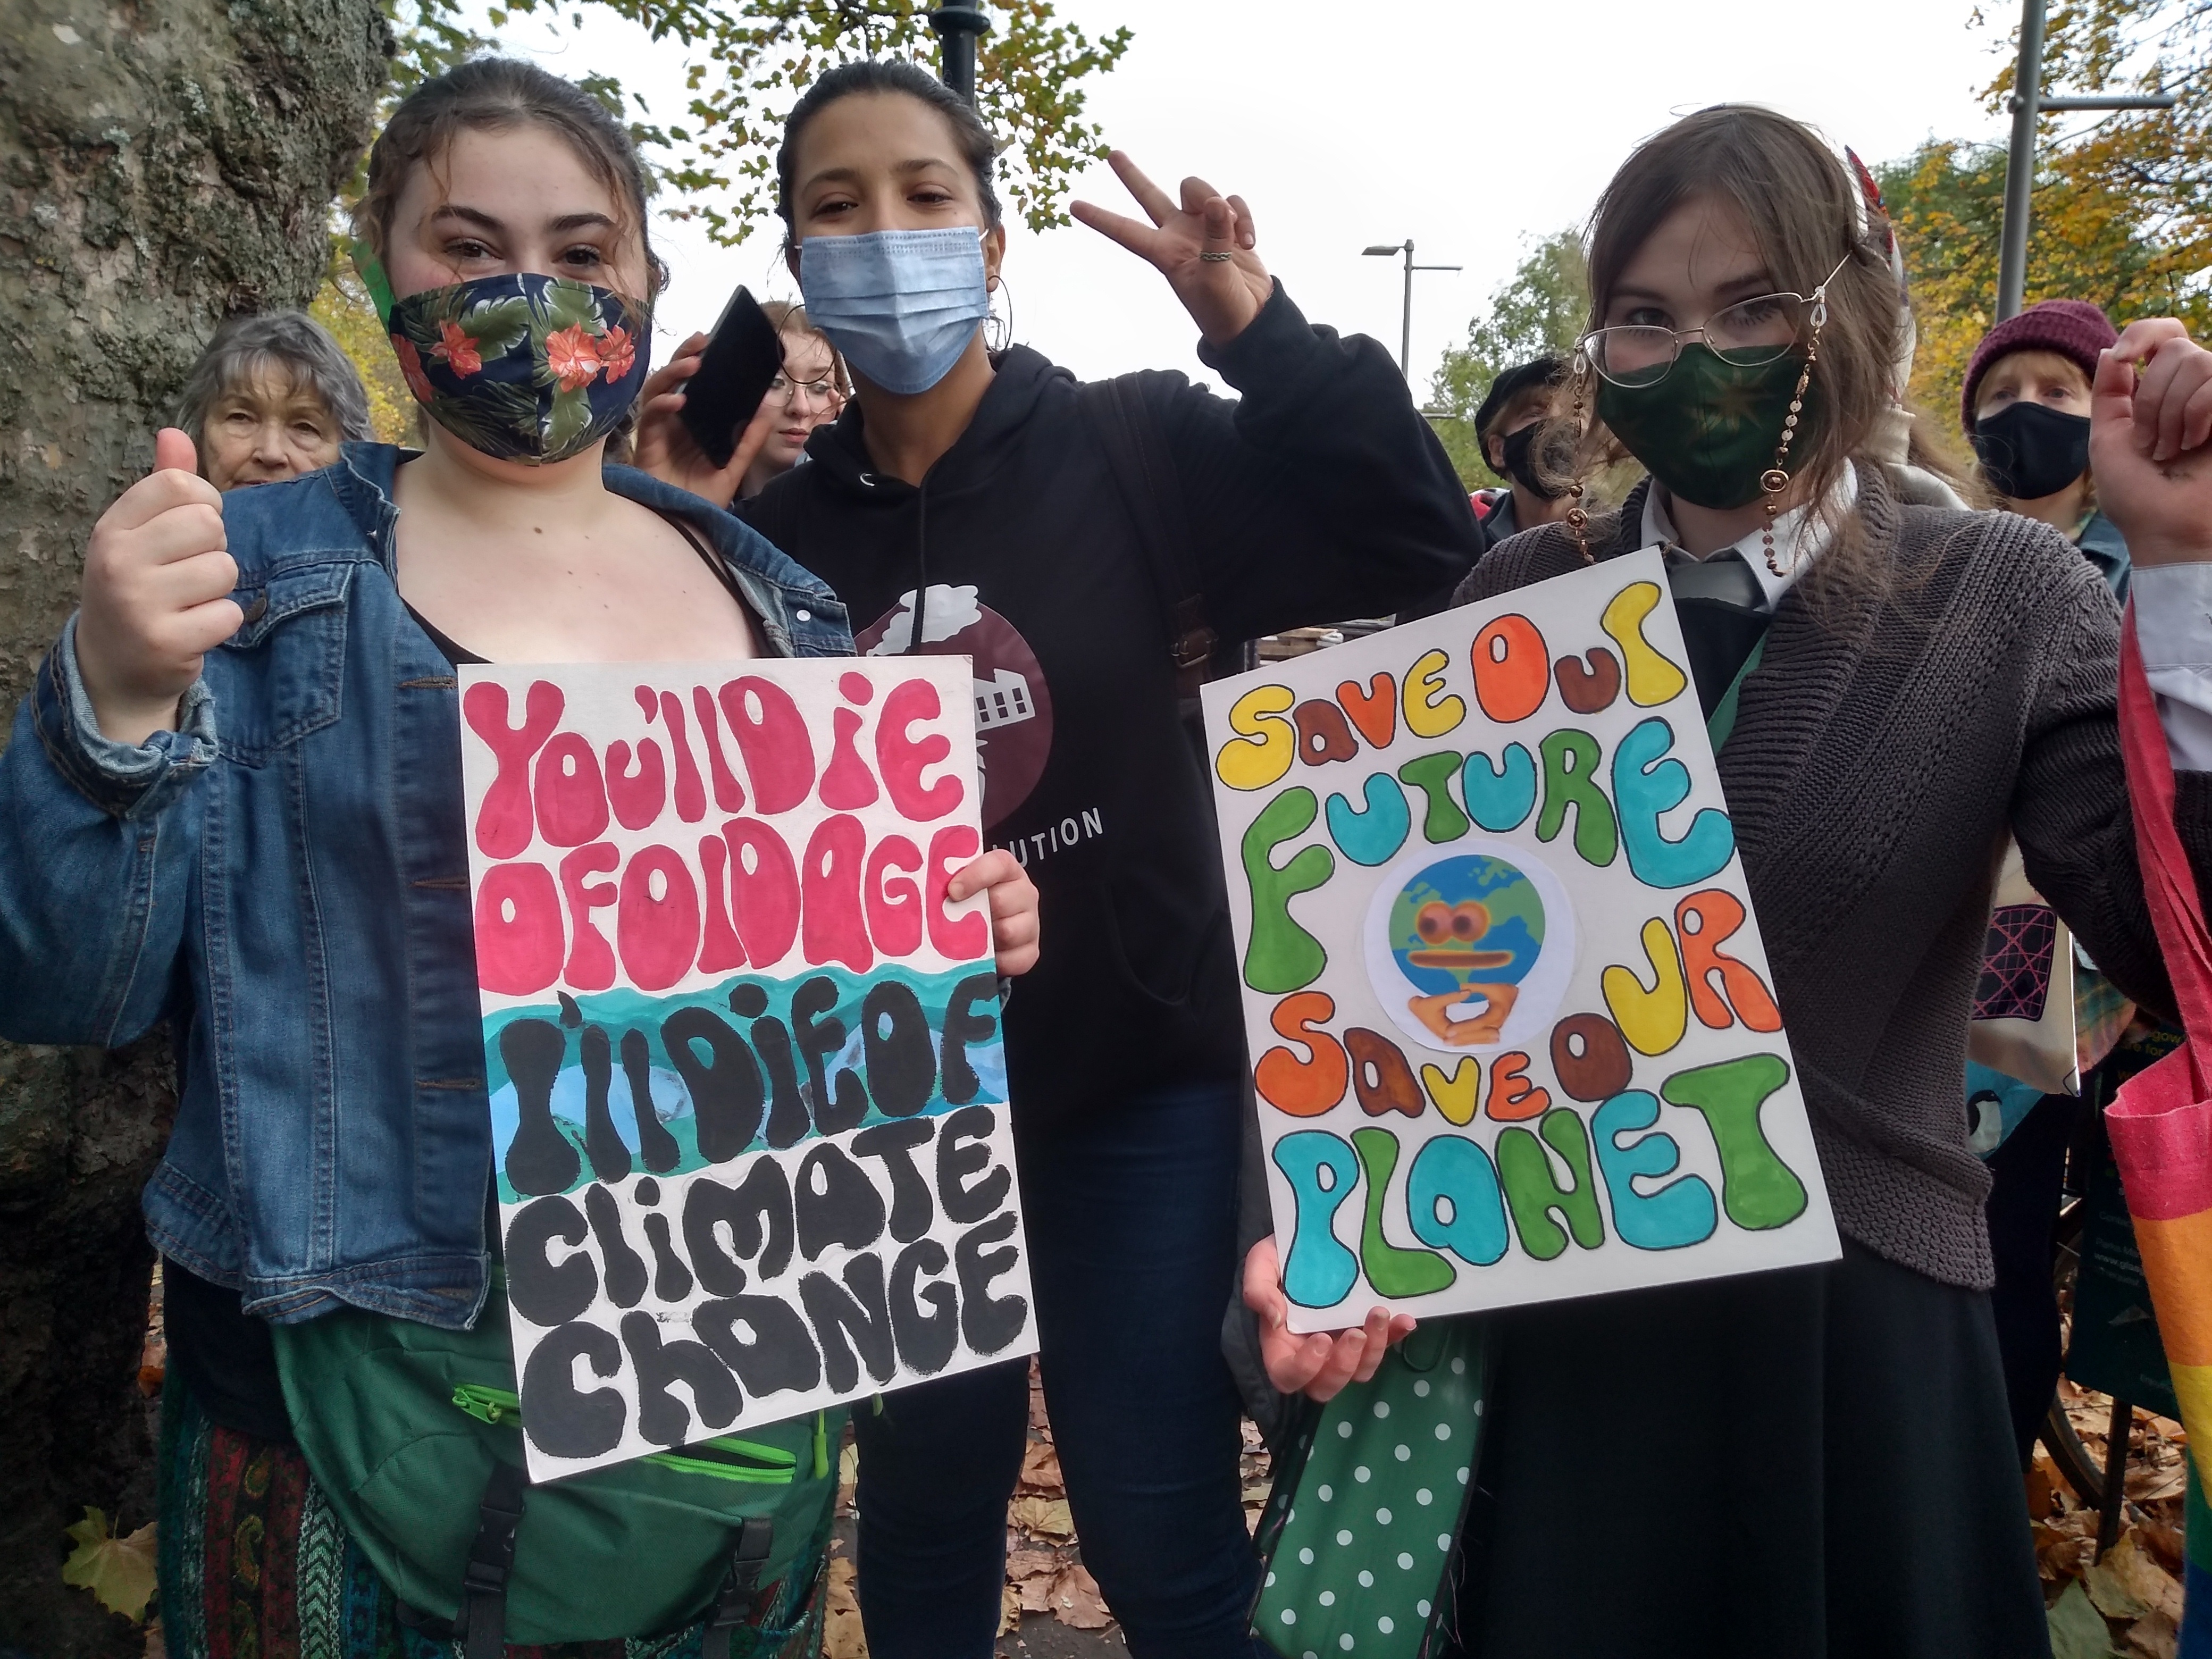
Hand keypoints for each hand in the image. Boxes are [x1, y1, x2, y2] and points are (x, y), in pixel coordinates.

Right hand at [75, 429, 239, 746]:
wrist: (114, 666)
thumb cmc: (137, 586)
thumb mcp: (139, 533)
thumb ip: (162, 485)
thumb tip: (174, 432)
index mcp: (112, 527)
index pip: (180, 484)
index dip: (204, 503)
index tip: (191, 529)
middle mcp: (118, 560)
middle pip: (210, 525)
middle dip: (213, 548)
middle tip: (187, 572)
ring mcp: (139, 602)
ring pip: (224, 569)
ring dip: (219, 587)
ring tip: (188, 601)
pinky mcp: (167, 641)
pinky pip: (229, 613)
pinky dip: (222, 621)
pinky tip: (193, 628)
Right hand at [631, 331, 778, 509]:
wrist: (688, 527)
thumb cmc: (704, 498)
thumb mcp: (735, 465)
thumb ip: (750, 436)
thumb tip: (770, 402)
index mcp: (692, 421)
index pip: (693, 383)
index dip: (699, 360)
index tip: (715, 341)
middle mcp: (673, 422)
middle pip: (672, 379)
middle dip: (684, 356)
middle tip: (701, 340)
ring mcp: (658, 431)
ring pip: (656, 391)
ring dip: (672, 374)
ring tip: (693, 365)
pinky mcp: (646, 446)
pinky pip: (649, 418)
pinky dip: (662, 406)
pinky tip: (678, 401)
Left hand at [947, 849, 1040, 976]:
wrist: (980, 928)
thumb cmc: (964, 901)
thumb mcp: (954, 884)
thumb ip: (944, 881)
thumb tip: (918, 890)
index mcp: (1005, 869)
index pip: (998, 864)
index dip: (976, 876)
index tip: (952, 890)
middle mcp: (1023, 892)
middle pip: (1002, 901)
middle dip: (974, 913)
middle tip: (952, 920)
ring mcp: (1030, 922)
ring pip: (1009, 931)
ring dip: (983, 938)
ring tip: (965, 938)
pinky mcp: (1030, 951)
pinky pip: (1016, 960)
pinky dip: (994, 962)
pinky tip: (979, 957)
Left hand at [1071, 151, 1272, 348]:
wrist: (1251, 317)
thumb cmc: (1223, 308)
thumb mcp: (1215, 276)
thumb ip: (1215, 238)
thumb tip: (1217, 202)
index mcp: (1164, 253)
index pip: (1125, 231)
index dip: (1100, 218)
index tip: (1072, 206)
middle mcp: (1178, 235)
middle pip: (1149, 196)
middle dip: (1132, 176)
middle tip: (1111, 154)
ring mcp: (1202, 228)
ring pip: (1199, 191)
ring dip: (1221, 205)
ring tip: (1236, 235)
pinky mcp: (1228, 225)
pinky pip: (1231, 202)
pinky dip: (1244, 216)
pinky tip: (1250, 242)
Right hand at [1242, 1236, 1414, 1401]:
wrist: (1311, 1237)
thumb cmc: (1281, 1254)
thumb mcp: (1262, 1263)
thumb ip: (1258, 1290)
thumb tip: (1274, 1319)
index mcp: (1281, 1345)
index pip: (1288, 1376)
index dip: (1305, 1369)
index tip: (1321, 1339)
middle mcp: (1313, 1355)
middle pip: (1326, 1386)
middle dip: (1344, 1366)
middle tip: (1356, 1333)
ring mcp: (1342, 1346)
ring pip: (1359, 1372)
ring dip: (1374, 1351)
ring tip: (1380, 1315)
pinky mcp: (1367, 1333)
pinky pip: (1384, 1346)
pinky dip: (1396, 1336)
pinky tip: (1406, 1319)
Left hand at [2090, 318, 2211, 566]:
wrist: (2168, 527)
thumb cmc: (2136, 493)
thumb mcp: (2107, 437)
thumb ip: (2109, 392)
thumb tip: (2110, 350)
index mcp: (2162, 389)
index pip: (2165, 333)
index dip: (2145, 332)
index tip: (2122, 356)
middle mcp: (2197, 386)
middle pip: (2176, 348)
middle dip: (2151, 397)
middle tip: (2150, 442)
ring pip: (2197, 361)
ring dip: (2171, 411)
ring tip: (2171, 449)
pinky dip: (2196, 413)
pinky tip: (2194, 444)